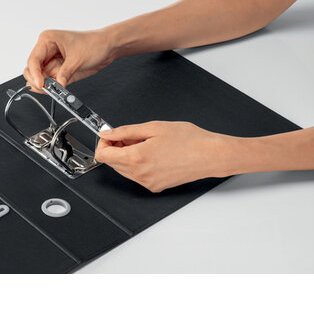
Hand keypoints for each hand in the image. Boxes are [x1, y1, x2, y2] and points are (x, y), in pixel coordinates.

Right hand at [24, 29, 115, 91]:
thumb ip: (65, 73)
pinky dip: (51, 88)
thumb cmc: (94, 43)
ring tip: (52, 91)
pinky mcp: (59, 71)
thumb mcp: (78, 59)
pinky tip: (56, 91)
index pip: (33, 59)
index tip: (41, 84)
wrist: (108, 47)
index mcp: (48, 40)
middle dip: (36, 80)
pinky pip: (50, 82)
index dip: (35, 73)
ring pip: (39, 77)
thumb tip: (56, 85)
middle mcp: (47, 50)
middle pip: (32, 69)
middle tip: (45, 89)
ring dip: (44, 86)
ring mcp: (53, 61)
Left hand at [95, 121, 242, 191]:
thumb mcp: (153, 127)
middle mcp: (140, 175)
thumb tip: (107, 133)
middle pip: (112, 163)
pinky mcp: (156, 186)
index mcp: (136, 158)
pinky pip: (137, 176)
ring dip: (127, 156)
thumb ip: (125, 131)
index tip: (111, 135)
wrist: (210, 155)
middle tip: (131, 135)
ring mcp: (148, 183)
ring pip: (124, 170)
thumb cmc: (189, 140)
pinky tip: (151, 152)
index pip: (103, 155)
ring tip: (144, 142)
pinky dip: (138, 164)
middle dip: (116, 148)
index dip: (104, 142)